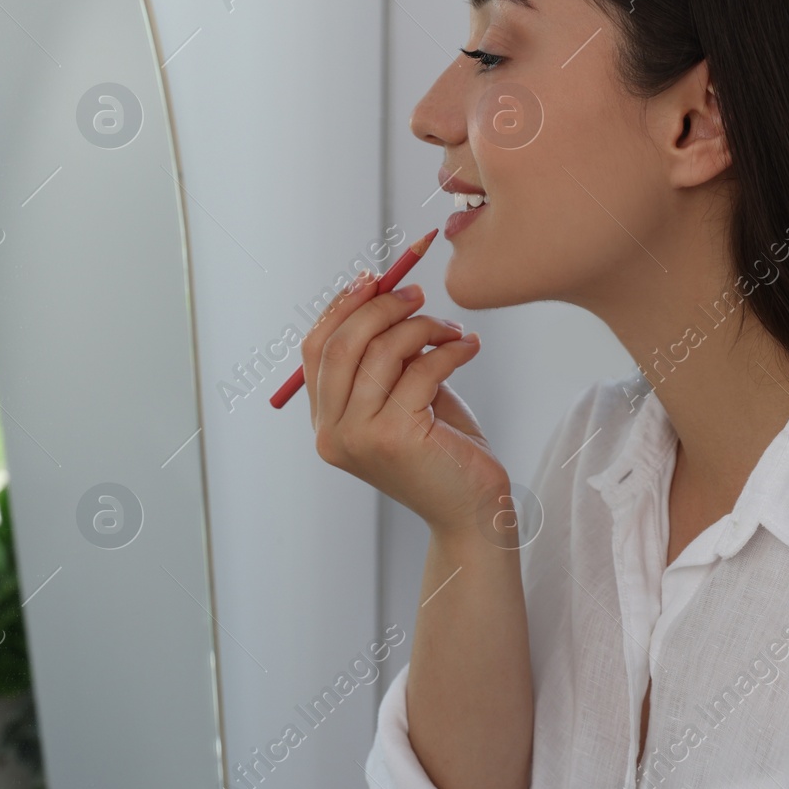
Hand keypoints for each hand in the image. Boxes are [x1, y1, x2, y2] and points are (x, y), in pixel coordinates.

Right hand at [302, 270, 508, 536]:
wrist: (473, 510)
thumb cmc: (442, 449)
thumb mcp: (403, 395)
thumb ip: (384, 357)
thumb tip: (383, 292)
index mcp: (325, 422)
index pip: (314, 349)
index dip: (341, 307)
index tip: (374, 278)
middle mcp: (332, 433)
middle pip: (341, 344)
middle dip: (380, 308)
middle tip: (417, 295)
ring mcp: (359, 438)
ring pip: (382, 352)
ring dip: (423, 328)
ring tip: (453, 331)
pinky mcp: (394, 438)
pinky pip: (421, 370)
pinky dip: (450, 351)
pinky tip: (469, 349)